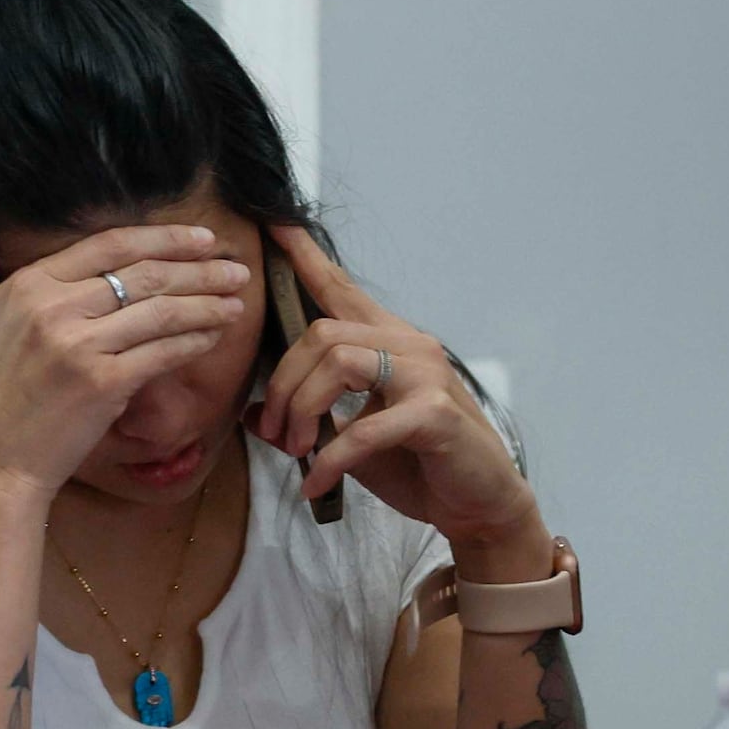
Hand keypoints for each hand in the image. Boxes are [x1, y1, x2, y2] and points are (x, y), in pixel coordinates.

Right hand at [0, 190, 249, 503]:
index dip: (163, 238)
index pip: (110, 245)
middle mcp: (55, 309)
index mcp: (29, 285)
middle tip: (235, 268)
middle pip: (144, 273)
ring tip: (238, 300)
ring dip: (208, 302)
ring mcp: (80, 346)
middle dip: (200, 268)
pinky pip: (163, 351)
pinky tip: (213, 336)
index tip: (201, 239)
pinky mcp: (103, 384)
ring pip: (161, 310)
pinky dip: (194, 340)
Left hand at [253, 224, 546, 562]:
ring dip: (301, 412)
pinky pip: (361, 427)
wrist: (475, 503)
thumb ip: (307, 419)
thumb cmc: (416, 464)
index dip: (305, 258)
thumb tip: (253, 414)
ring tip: (296, 451)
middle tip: (275, 434)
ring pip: (338, 362)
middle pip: (321, 333)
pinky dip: (330, 459)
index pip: (340, 289)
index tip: (272, 225)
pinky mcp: (434, 413)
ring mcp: (426, 375)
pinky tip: (317, 483)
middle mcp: (410, 345)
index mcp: (388, 341)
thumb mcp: (347, 439)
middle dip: (283, 385)